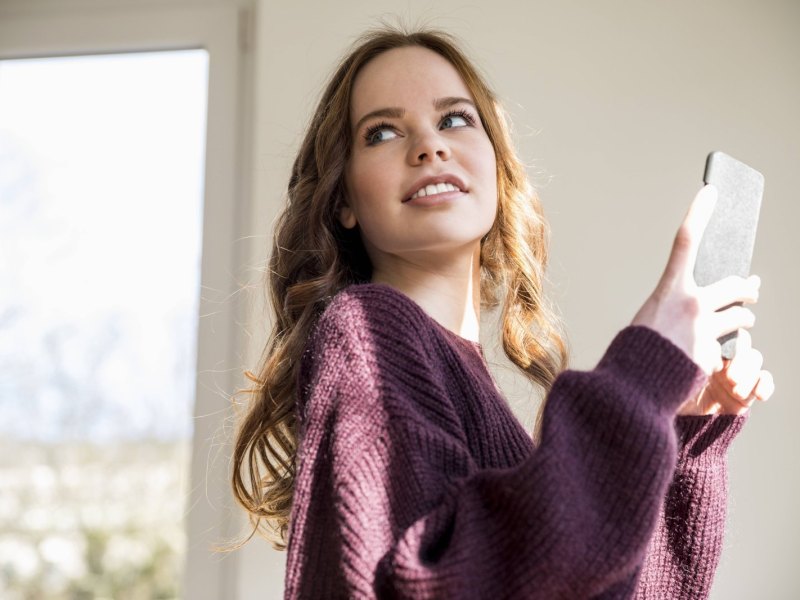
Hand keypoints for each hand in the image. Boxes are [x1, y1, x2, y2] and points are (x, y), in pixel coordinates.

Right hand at [631, 185, 759, 375]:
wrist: (634, 386)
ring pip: (742, 316)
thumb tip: (706, 306)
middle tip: (751, 290)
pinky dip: (726, 351)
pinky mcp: (714, 353)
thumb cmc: (637, 349)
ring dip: (744, 320)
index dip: (699, 213)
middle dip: (747, 289)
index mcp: (670, 289)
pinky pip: (732, 347)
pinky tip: (713, 362)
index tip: (711, 191)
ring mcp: (705, 329)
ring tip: (743, 323)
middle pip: (735, 284)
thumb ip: (678, 307)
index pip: (685, 241)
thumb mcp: (652, 318)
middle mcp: (691, 303)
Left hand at [679, 328, 775, 415]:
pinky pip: (764, 380)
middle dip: (739, 359)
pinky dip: (765, 385)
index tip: (718, 357)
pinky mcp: (747, 391)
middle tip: (728, 378)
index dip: (726, 341)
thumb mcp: (675, 375)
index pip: (722, 333)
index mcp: (703, 347)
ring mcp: (736, 373)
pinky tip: (759, 395)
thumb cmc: (670, 396)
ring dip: (749, 374)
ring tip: (735, 391)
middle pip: (741, 343)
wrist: (677, 425)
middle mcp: (721, 357)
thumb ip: (690, 361)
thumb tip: (706, 351)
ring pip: (754, 359)